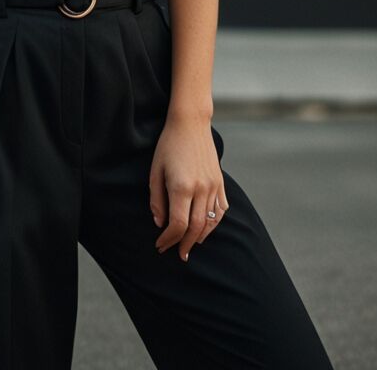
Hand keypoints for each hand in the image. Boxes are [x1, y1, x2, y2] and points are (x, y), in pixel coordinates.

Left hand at [149, 113, 228, 260]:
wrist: (191, 123)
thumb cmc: (168, 145)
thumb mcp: (155, 171)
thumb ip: (157, 200)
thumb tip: (160, 224)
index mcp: (181, 187)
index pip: (178, 225)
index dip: (168, 240)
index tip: (160, 245)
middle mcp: (201, 189)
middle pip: (196, 228)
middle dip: (185, 245)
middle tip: (178, 254)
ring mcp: (213, 185)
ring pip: (211, 222)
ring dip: (200, 237)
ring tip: (190, 245)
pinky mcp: (220, 181)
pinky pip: (221, 210)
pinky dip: (214, 224)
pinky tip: (205, 228)